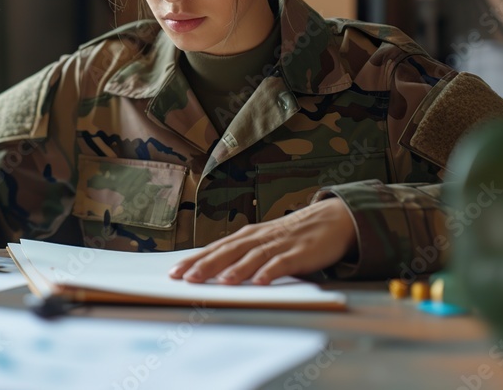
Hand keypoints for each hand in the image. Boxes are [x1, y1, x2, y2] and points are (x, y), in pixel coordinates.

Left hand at [168, 197, 356, 284]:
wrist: (328, 221)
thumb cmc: (288, 237)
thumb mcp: (260, 243)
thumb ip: (239, 255)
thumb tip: (209, 271)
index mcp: (245, 236)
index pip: (214, 249)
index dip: (194, 260)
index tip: (174, 273)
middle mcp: (257, 238)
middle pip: (228, 251)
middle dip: (207, 265)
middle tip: (188, 278)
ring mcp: (278, 244)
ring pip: (252, 256)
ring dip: (236, 269)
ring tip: (221, 281)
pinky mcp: (298, 253)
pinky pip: (282, 263)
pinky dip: (270, 271)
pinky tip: (260, 282)